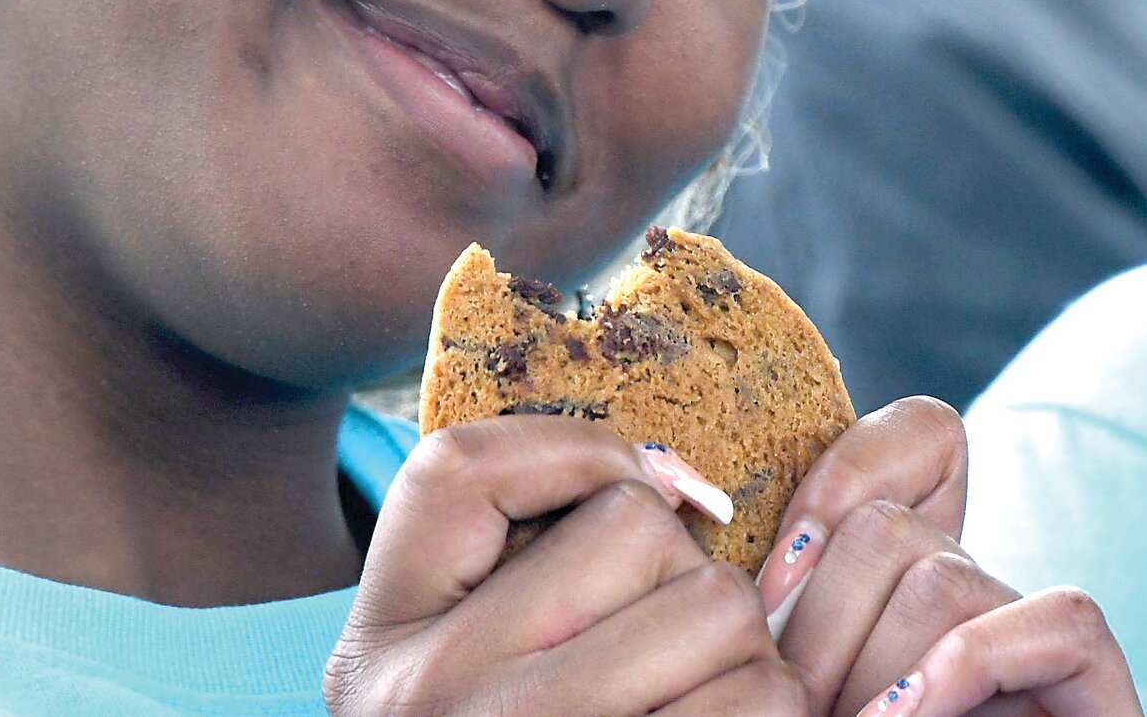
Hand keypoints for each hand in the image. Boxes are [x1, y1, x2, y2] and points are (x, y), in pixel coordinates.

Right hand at [325, 415, 807, 715]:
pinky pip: (763, 708)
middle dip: (679, 567)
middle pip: (636, 531)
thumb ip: (522, 552)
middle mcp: (428, 702)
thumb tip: (673, 483)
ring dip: (741, 648)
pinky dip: (767, 710)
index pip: (465, 469)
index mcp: (380, 642)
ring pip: (721, 610)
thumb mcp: (455, 654)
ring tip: (695, 697)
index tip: (631, 496)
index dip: (574, 454)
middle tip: (664, 636)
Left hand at [755, 398, 1141, 716]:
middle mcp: (979, 586)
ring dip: (873, 666)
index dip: (842, 476)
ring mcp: (1039, 633)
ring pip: (945, 572)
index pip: (925, 434)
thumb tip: (707, 526)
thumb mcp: (810, 680)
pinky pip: (1058, 617)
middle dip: (821, 623)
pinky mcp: (1099, 682)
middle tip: (798, 708)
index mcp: (905, 575)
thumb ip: (782, 618)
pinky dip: (969, 670)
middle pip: (892, 526)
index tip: (767, 593)